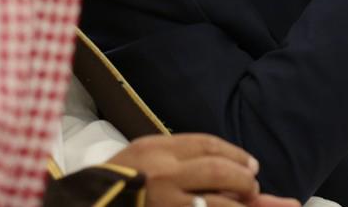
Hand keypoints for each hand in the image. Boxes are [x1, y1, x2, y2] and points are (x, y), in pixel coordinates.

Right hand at [104, 134, 297, 206]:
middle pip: (217, 172)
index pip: (207, 146)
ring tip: (244, 204)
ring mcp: (166, 204)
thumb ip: (184, 154)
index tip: (251, 165)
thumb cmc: (122, 177)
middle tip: (253, 187)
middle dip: (243, 179)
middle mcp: (163, 177)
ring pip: (216, 204)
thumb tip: (231, 163)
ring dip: (238, 204)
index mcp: (157, 151)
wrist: (94, 204)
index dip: (236, 155)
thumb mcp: (147, 152)